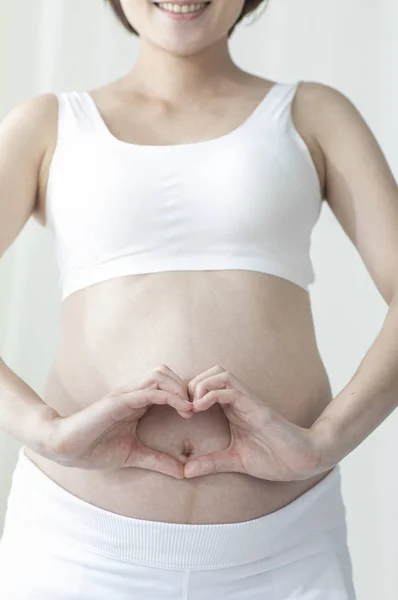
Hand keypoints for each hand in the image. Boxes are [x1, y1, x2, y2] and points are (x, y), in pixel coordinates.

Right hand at [41, 365, 191, 477]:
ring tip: (191, 408)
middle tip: (198, 407)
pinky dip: (170, 396)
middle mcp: (132, 392)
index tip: (198, 412)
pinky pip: (150, 391)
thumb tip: (183, 472)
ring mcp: (125, 394)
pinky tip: (183, 409)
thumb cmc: (95, 448)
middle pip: (166, 373)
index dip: (184, 394)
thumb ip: (158, 460)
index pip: (166, 384)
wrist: (65, 447)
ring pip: (160, 375)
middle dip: (185, 386)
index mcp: (136, 402)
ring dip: (180, 388)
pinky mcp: (119, 400)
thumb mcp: (134, 455)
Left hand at [184, 365, 326, 481]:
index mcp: (233, 409)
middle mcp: (239, 400)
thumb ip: (211, 462)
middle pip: (212, 372)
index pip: (208, 385)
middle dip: (192, 384)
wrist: (301, 460)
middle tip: (182, 407)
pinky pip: (231, 389)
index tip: (179, 412)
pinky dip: (211, 393)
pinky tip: (200, 408)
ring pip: (220, 374)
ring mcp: (248, 401)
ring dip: (201, 385)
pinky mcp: (256, 407)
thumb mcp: (234, 460)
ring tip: (191, 407)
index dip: (189, 393)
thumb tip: (185, 471)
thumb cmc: (273, 457)